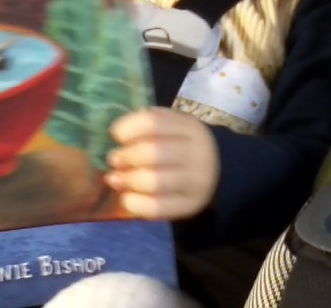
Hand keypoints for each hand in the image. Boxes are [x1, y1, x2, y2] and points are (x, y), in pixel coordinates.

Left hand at [105, 107, 219, 219]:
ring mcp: (195, 181)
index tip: (116, 134)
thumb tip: (113, 137)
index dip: (127, 128)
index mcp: (189, 127)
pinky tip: (127, 198)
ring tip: (116, 179)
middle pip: (152, 152)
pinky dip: (135, 204)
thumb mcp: (171, 127)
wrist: (217, 170)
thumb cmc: (181, 145)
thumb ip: (144, 127)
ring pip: (154, 181)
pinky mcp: (189, 206)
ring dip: (128, 180)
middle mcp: (195, 153)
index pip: (154, 122)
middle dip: (126, 156)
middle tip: (114, 160)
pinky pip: (157, 208)